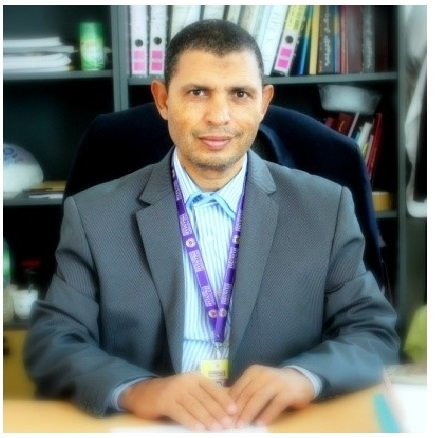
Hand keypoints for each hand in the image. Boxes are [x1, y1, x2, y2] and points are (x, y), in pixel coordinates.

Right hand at [119, 372, 237, 430]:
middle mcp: (187, 381)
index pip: (213, 389)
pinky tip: (199, 429)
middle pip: (206, 399)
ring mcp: (176, 390)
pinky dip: (191, 421)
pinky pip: (181, 412)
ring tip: (217, 429)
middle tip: (228, 424)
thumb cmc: (173, 394)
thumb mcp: (189, 390)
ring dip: (207, 419)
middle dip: (218, 412)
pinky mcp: (166, 401)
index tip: (235, 411)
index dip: (224, 400)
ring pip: (195, 406)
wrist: (145, 393)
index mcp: (196, 377)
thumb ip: (204, 396)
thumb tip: (225, 410)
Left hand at [229, 365, 314, 426]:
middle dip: (238, 410)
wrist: (299, 380)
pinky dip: (267, 415)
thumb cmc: (273, 385)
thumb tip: (226, 408)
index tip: (224, 416)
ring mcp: (277, 382)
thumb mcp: (258, 383)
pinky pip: (275, 404)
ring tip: (242, 425)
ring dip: (249, 412)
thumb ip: (245, 391)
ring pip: (259, 397)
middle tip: (231, 423)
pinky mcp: (288, 391)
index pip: (239, 388)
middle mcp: (264, 374)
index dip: (230, 403)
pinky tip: (260, 424)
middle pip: (247, 393)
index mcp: (253, 372)